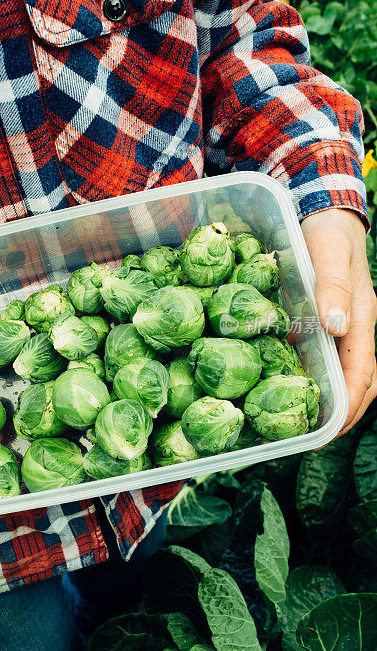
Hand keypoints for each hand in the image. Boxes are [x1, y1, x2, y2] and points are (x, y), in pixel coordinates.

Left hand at [302, 208, 376, 435]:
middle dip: (341, 413)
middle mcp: (351, 328)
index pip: (362, 374)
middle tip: (313, 438)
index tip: (329, 431)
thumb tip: (334, 328)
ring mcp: (337, 326)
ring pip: (341, 372)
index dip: (349, 406)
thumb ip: (332, 288)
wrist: (323, 212)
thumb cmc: (329, 232)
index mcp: (360, 319)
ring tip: (301, 422)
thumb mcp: (329, 254)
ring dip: (327, 398)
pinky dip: (310, 376)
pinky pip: (321, 356)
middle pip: (358, 382)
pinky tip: (287, 384)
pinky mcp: (319, 320)